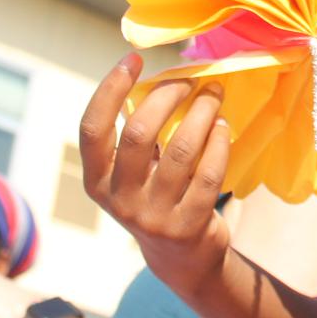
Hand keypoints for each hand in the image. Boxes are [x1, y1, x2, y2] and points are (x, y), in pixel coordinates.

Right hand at [80, 54, 233, 301]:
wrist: (182, 259)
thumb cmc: (157, 196)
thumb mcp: (134, 173)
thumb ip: (137, 136)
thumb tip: (162, 78)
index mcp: (98, 181)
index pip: (92, 129)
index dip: (109, 90)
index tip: (132, 59)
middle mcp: (120, 200)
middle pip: (139, 133)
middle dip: (167, 96)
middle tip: (189, 80)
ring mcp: (154, 216)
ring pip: (181, 149)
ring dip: (202, 113)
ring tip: (213, 95)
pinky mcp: (188, 226)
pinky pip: (209, 173)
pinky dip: (219, 142)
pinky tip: (224, 127)